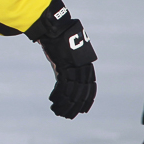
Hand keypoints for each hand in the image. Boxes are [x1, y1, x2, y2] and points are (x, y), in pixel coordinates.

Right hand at [25, 0, 96, 118]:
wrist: (53, 27)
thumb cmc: (56, 36)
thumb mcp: (63, 51)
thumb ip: (64, 61)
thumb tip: (60, 65)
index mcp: (85, 64)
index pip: (90, 86)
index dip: (87, 100)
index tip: (83, 110)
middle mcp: (82, 67)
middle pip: (83, 92)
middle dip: (75, 106)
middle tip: (69, 116)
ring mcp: (74, 67)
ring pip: (73, 92)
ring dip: (66, 104)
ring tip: (58, 112)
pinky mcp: (64, 67)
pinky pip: (63, 86)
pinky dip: (58, 96)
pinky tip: (53, 102)